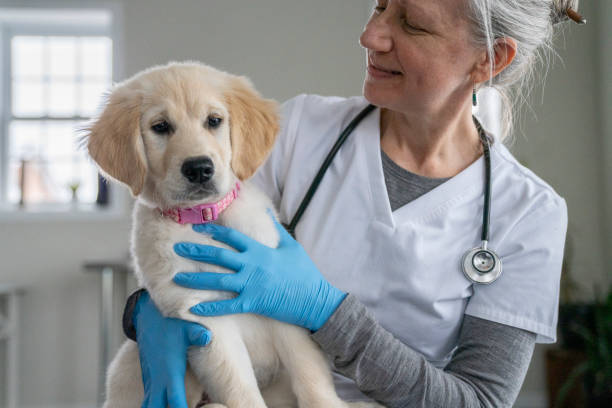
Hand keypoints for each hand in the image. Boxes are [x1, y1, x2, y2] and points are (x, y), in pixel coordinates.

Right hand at [133, 290, 210, 407]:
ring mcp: (151, 380)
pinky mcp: (148, 378)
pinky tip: (166, 405)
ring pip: (149, 406)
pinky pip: (149, 399)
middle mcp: (158, 379)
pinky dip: (156, 405)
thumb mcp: (186, 327)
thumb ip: (197, 334)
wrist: (148, 317)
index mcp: (170, 371)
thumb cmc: (171, 324)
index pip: (175, 400)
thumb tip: (207, 336)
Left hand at [172, 211, 346, 331]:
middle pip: (219, 256)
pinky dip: (210, 308)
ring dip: (196, 279)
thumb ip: (276, 230)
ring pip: (217, 280)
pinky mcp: (253, 303)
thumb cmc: (304, 272)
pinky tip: (193, 309)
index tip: (197, 226)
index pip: (232, 236)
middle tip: (177, 247)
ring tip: (177, 278)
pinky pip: (227, 306)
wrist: (315, 300)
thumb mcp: (292, 246)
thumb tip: (265, 213)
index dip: (213, 230)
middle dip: (197, 251)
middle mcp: (252, 266)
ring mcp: (251, 285)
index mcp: (260, 250)